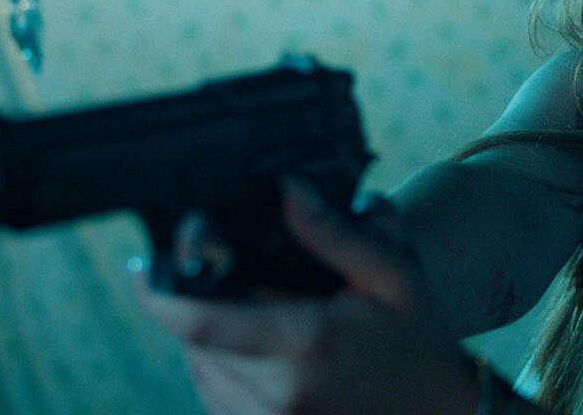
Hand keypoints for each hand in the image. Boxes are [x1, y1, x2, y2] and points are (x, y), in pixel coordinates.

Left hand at [136, 182, 480, 414]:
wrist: (443, 414)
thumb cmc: (418, 341)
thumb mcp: (390, 275)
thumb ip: (332, 234)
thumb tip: (286, 190)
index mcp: (306, 343)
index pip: (201, 322)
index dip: (157, 298)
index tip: (139, 272)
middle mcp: (279, 393)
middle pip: (196, 344)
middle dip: (198, 308)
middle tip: (227, 282)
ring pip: (202, 375)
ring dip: (208, 342)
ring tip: (254, 316)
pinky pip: (218, 402)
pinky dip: (222, 372)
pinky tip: (259, 353)